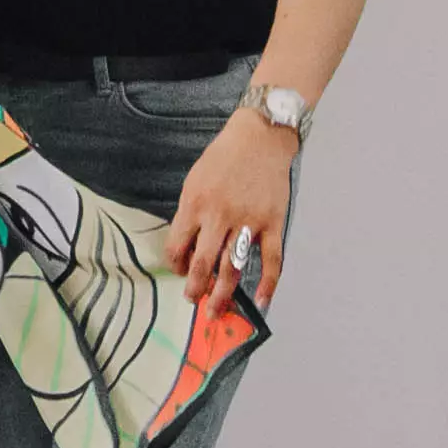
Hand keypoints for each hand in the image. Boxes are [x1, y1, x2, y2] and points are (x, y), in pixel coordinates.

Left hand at [160, 111, 293, 311]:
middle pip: (202, 263)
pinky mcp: (272, 222)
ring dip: (222, 293)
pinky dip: (268, 284)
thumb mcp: (194, 180)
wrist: (259, 137)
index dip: (175, 264)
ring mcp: (248, 220)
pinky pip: (271, 260)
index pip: (177, 246)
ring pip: (233, 267)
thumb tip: (185, 247)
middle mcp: (219, 215)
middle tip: (193, 301)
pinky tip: (261, 301)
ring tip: (215, 310)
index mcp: (195, 204)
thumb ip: (190, 213)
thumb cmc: (223, 158)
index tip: (180, 271)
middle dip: (195, 288)